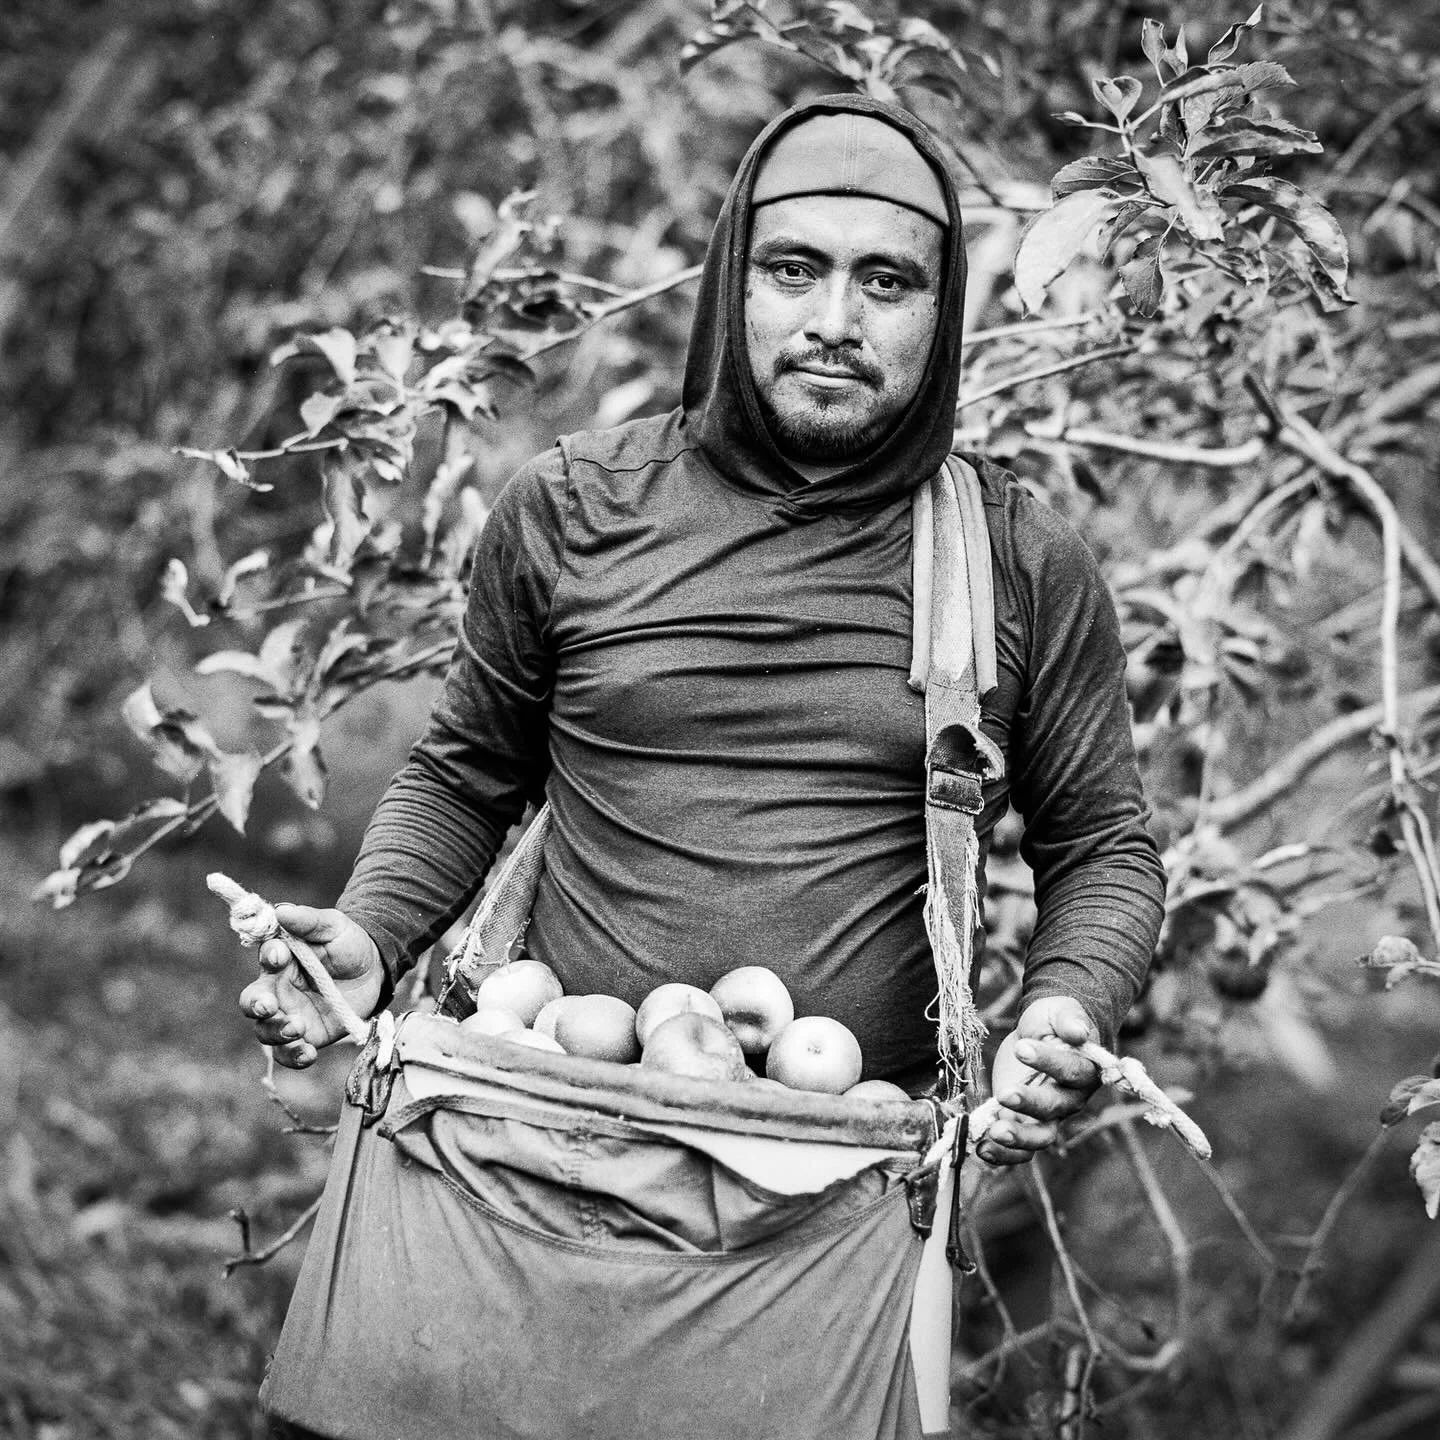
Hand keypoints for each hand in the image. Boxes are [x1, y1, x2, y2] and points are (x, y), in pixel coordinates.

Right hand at [237, 906, 383, 1068]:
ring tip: (297, 1027)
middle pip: (252, 1001)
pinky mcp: (307, 1036)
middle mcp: (279, 989)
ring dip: (276, 1032)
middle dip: (256, 1005)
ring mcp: (290, 1015)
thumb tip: (281, 910)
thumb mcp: (334, 926)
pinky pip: (290, 1053)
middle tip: (269, 1006)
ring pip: (265, 1030)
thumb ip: (309, 920)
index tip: (280, 955)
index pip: (265, 959)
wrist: (376, 971)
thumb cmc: (349, 944)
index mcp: (281, 960)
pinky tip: (308, 1053)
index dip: (269, 957)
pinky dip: (294, 1056)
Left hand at [976, 996, 1100, 1166]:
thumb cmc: (1054, 1021)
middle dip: (1029, 1103)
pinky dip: (1003, 1154)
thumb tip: (1079, 1032)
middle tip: (1004, 1094)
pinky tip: (981, 1148)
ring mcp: (1049, 1116)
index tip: (1020, 1048)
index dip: (1047, 1062)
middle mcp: (1070, 1098)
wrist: (1043, 1033)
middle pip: (1054, 1108)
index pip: (1070, 1070)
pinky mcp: (1027, 1123)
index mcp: (1084, 1069)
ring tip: (993, 1132)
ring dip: (1017, 1138)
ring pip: (1040, 1136)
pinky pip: (1021, 1149)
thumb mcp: (1061, 1011)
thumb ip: (1070, 1020)